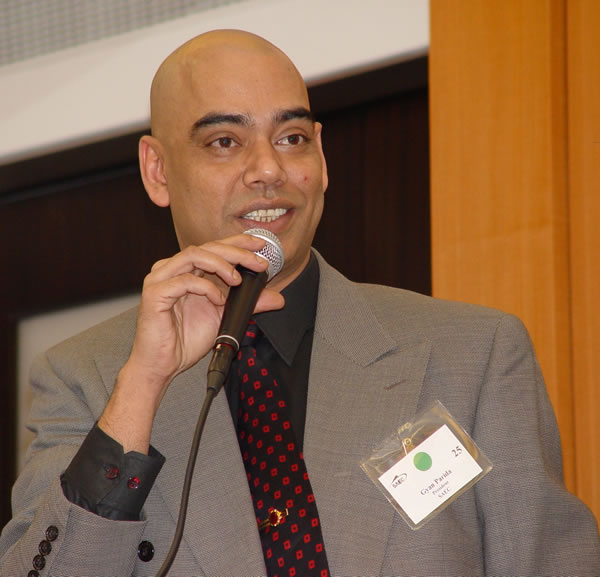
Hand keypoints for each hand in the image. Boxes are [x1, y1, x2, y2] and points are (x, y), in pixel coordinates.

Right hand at [98, 233, 284, 451]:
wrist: (163, 365)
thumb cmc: (186, 339)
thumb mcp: (225, 317)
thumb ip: (248, 305)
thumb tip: (278, 298)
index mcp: (187, 270)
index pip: (214, 247)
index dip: (237, 242)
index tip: (260, 245)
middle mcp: (172, 269)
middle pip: (206, 247)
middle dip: (236, 252)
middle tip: (258, 262)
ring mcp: (161, 279)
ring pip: (193, 255)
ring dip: (221, 264)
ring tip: (237, 280)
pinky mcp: (154, 293)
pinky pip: (184, 280)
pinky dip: (205, 288)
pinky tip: (217, 300)